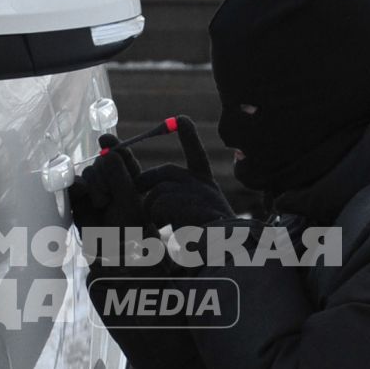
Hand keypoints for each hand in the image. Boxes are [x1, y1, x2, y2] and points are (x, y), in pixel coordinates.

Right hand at [69, 135, 150, 233]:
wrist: (112, 250)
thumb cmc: (128, 227)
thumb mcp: (128, 198)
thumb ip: (118, 173)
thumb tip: (105, 152)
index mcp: (130, 176)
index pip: (120, 153)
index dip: (112, 144)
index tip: (104, 139)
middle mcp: (111, 179)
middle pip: (102, 160)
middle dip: (104, 174)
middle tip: (111, 194)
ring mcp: (94, 188)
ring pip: (89, 171)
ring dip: (94, 185)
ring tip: (102, 204)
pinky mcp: (78, 198)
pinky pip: (73, 183)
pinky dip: (77, 186)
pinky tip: (83, 193)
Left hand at [138, 115, 234, 230]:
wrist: (225, 249)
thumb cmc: (205, 239)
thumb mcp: (192, 213)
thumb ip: (175, 197)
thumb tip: (145, 184)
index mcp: (205, 184)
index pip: (196, 155)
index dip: (189, 137)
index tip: (181, 119)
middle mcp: (202, 183)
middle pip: (163, 172)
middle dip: (146, 182)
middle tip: (144, 200)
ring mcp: (196, 189)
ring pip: (157, 191)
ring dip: (154, 209)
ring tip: (169, 224)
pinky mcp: (188, 199)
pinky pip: (158, 203)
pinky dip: (159, 217)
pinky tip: (174, 227)